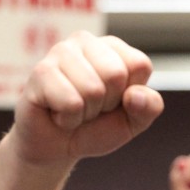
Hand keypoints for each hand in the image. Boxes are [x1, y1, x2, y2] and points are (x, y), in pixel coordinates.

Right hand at [13, 32, 163, 167]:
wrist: (56, 148)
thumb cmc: (95, 128)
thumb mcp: (133, 121)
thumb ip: (149, 107)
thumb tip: (135, 95)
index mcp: (113, 47)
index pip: (139, 65)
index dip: (130, 95)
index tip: (114, 102)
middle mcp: (85, 41)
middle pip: (116, 74)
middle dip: (106, 104)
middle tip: (90, 107)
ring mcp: (60, 52)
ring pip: (93, 89)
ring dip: (85, 113)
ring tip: (73, 109)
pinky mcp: (40, 72)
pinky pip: (70, 102)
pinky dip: (68, 119)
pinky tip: (57, 113)